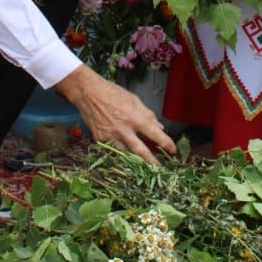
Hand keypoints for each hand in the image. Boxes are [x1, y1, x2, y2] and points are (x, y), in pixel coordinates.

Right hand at [55, 64, 176, 163]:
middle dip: (152, 162)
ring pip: (125, 155)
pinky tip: (126, 158)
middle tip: (160, 169)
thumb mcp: (134, 99)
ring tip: (144, 167)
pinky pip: (113, 151)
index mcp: (133, 116)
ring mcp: (110, 136)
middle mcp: (122, 129)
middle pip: (140, 151)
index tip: (173, 150)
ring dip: (136, 161)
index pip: (154, 133)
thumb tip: (159, 128)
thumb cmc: (113, 93)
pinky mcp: (100, 140)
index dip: (165, 143)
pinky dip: (121, 154)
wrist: (88, 93)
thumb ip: (147, 115)